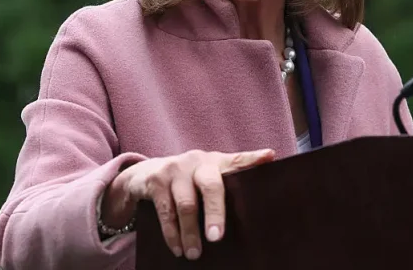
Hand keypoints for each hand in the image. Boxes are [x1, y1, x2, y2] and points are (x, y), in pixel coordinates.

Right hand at [104, 148, 274, 259]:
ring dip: (190, 233)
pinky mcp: (156, 181)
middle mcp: (197, 161)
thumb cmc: (186, 181)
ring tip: (195, 254)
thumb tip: (256, 206)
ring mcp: (175, 169)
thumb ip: (227, 185)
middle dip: (216, 213)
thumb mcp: (207, 177)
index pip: (238, 160)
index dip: (253, 158)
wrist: (144, 173)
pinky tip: (177, 248)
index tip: (269, 157)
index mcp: (216, 162)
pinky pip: (166, 211)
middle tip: (216, 238)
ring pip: (186, 204)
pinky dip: (172, 234)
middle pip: (211, 186)